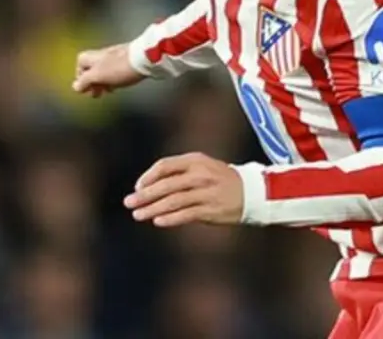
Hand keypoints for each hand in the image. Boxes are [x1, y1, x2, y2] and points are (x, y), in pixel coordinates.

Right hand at [72, 43, 145, 96]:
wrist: (143, 58)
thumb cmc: (117, 68)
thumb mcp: (97, 76)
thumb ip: (85, 81)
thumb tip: (75, 87)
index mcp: (91, 57)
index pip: (79, 66)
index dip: (81, 79)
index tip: (87, 89)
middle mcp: (100, 54)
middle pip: (92, 69)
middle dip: (93, 83)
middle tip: (97, 94)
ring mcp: (114, 56)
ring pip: (104, 70)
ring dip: (104, 82)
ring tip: (109, 91)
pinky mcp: (126, 59)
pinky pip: (116, 70)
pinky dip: (114, 78)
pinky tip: (120, 84)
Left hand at [123, 152, 243, 226]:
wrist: (253, 192)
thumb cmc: (221, 181)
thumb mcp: (202, 168)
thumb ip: (178, 174)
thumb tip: (148, 187)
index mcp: (196, 160)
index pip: (165, 165)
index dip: (148, 177)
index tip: (138, 187)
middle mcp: (201, 175)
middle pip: (166, 185)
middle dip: (145, 195)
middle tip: (129, 203)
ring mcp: (207, 192)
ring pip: (174, 201)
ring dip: (153, 208)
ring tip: (138, 215)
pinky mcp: (212, 209)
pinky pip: (187, 214)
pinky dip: (171, 218)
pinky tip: (158, 221)